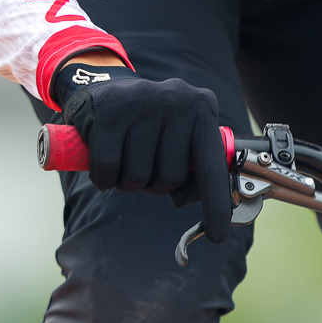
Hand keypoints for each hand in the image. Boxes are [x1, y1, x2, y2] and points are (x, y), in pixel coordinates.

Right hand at [52, 59, 232, 243]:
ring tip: (125, 158)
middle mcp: (177, 100)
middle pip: (170, 178)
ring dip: (127, 182)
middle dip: (154, 185)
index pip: (211, 165)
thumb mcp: (179, 134)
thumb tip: (186, 199)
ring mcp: (142, 102)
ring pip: (137, 177)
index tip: (218, 236)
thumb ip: (192, 167)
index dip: (215, 204)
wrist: (104, 85)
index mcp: (203, 107)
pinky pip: (108, 169)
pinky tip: (106, 161)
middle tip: (145, 166)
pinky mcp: (108, 111)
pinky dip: (104, 177)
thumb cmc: (149, 123)